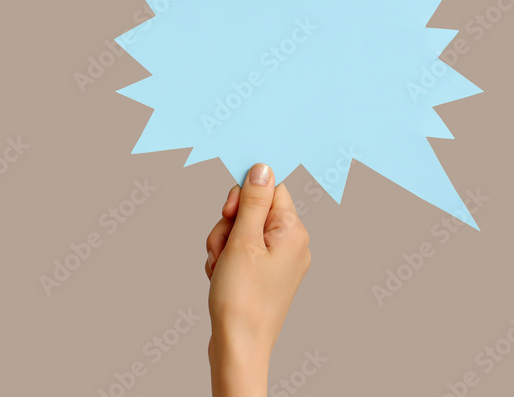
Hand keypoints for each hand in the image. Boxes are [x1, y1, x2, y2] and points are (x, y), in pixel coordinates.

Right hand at [205, 163, 310, 396]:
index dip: (243, 198)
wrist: (238, 346)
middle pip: (251, 211)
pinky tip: (220, 277)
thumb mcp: (242, 240)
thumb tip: (262, 168)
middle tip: (222, 248)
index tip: (228, 214)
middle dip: (227, 225)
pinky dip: (225, 261)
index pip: (270, 190)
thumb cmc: (242, 297)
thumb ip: (251, 201)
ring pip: (240, 232)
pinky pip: (240, 253)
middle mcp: (292, 245)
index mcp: (293, 232)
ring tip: (220, 268)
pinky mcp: (264, 277)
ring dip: (222, 245)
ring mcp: (278, 263)